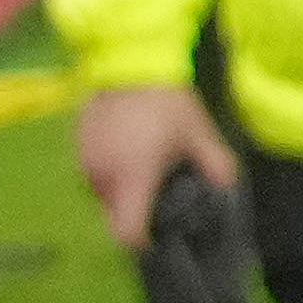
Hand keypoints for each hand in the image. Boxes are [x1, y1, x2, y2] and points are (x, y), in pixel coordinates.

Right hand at [75, 82, 238, 255]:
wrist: (128, 61)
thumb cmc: (167, 102)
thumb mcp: (199, 134)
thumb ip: (215, 166)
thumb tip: (226, 188)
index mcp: (132, 177)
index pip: (125, 232)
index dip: (142, 241)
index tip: (158, 232)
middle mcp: (102, 175)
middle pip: (114, 215)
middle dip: (137, 209)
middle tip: (160, 188)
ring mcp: (84, 160)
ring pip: (102, 195)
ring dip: (122, 189)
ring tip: (145, 162)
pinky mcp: (76, 146)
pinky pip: (93, 173)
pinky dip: (109, 171)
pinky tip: (129, 148)